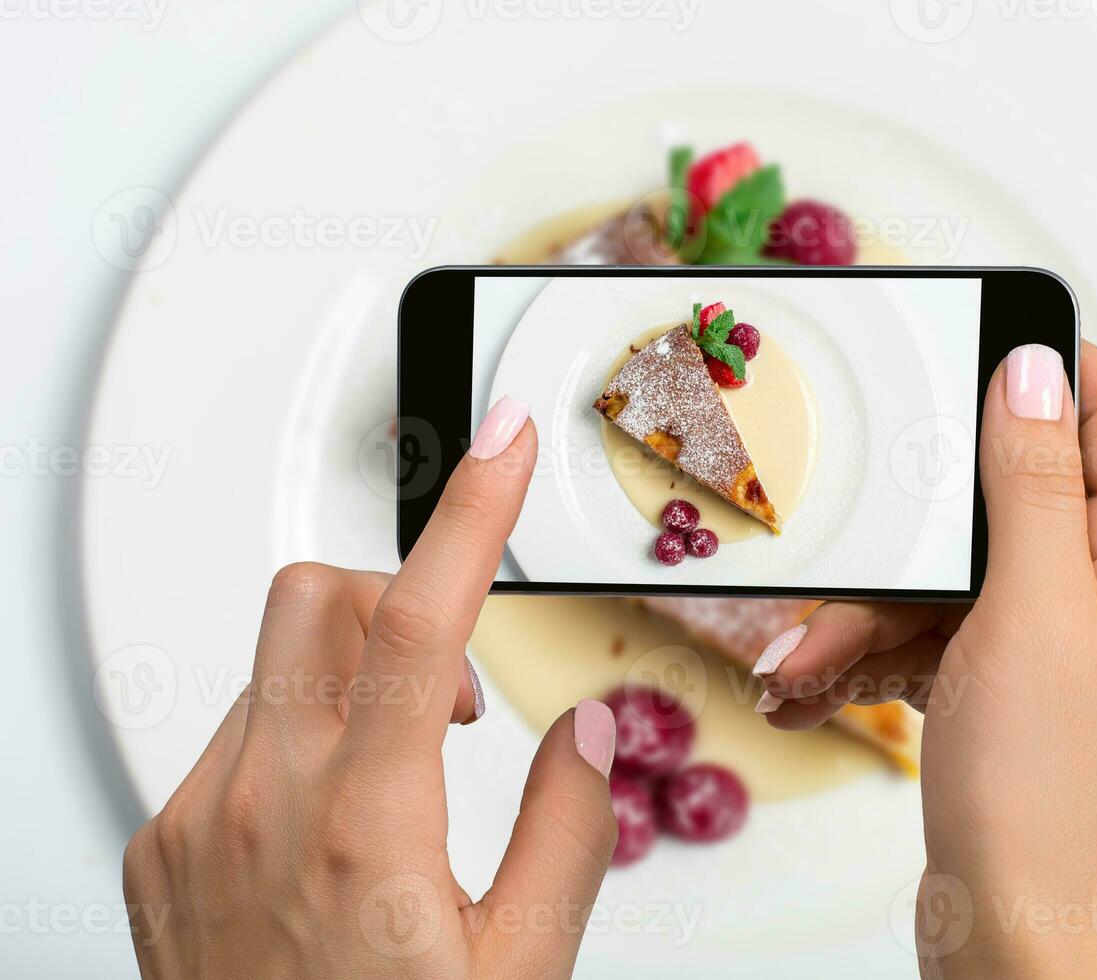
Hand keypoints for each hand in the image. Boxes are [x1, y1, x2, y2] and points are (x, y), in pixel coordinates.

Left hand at [123, 397, 621, 979]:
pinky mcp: (157, 846)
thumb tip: (582, 732)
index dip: (471, 513)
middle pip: (320, 600)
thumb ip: (567, 832)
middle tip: (451, 689)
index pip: (425, 622)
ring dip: (352, 678)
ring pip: (274, 665)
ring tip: (397, 777)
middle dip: (399, 602)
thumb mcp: (520, 967)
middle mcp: (259, 806)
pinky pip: (230, 736)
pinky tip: (326, 827)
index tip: (504, 445)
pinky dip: (295, 741)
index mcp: (366, 828)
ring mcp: (194, 822)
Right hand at [752, 343, 1096, 977]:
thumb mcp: (1030, 613)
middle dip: (911, 530)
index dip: (1042, 369)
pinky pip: (930, 629)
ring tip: (801, 662)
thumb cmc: (1044, 796)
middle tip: (851, 546)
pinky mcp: (1004, 677)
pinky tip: (808, 688)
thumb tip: (1034, 369)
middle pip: (1005, 495)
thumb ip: (1032, 483)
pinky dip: (868, 652)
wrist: (1010, 932)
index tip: (959, 347)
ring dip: (867, 611)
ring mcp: (1057, 635)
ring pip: (950, 569)